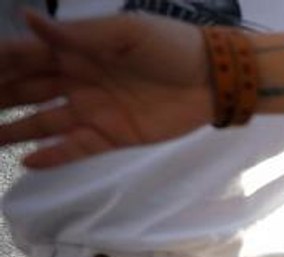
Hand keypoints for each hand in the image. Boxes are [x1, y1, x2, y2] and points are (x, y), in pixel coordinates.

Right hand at [0, 11, 210, 167]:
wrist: (215, 79)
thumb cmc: (172, 46)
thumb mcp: (125, 33)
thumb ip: (77, 34)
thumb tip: (28, 19)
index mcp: (76, 51)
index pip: (24, 57)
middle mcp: (77, 80)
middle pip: (25, 90)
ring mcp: (93, 110)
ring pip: (43, 122)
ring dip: (12, 129)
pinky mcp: (113, 136)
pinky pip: (76, 148)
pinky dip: (53, 155)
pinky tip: (27, 161)